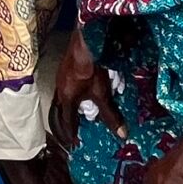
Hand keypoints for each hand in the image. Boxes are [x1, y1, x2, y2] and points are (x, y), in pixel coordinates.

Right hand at [49, 29, 116, 154]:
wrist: (85, 41)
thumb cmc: (91, 69)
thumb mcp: (102, 94)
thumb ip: (110, 114)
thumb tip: (121, 135)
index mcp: (66, 98)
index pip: (66, 120)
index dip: (71, 132)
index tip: (73, 142)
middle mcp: (61, 87)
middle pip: (63, 107)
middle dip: (70, 117)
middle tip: (76, 126)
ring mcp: (62, 74)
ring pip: (66, 94)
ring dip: (74, 102)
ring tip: (82, 107)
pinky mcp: (67, 65)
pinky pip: (70, 83)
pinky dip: (77, 90)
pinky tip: (84, 86)